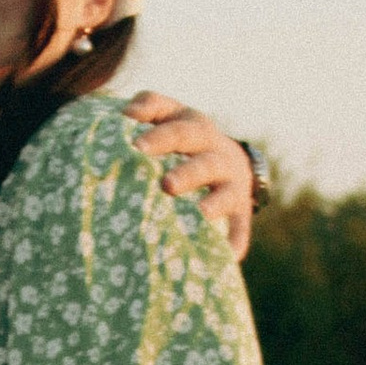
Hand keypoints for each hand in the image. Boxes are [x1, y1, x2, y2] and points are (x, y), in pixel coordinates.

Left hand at [123, 97, 257, 260]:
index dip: (159, 134)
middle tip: (166, 185)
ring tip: (202, 213)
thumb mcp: (168, 117)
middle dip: (186, 171)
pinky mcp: (241, 209)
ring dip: (215, 202)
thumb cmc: (182, 140)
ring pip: (225, 192)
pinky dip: (236, 241)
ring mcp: (231, 181)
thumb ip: (147, 108)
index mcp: (193, 125)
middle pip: (203, 164)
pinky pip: (240, 226)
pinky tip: (229, 256)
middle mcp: (215, 150)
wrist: (231, 161)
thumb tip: (124, 114)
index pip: (176, 124)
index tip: (136, 146)